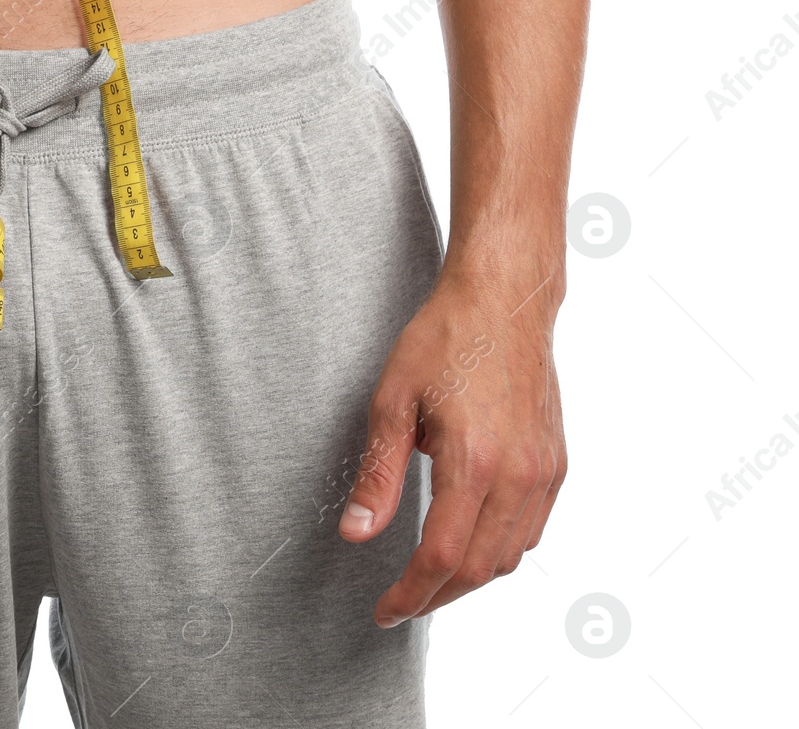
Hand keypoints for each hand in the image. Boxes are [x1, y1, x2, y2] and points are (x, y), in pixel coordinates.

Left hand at [338, 267, 565, 624]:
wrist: (504, 301)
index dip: (409, 594)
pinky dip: (499, 550)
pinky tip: (470, 543)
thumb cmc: (444, 340)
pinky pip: (531, 529)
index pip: (441, 557)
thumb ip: (378, 475)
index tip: (383, 610)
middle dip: (436, 597)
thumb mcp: (392, 401)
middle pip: (478, 568)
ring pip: (510, 555)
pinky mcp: (557, 463)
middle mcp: (519, 476)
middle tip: (399, 604)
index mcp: (475, 463)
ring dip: (468, 578)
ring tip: (429, 580)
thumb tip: (356, 534)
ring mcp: (545, 472)